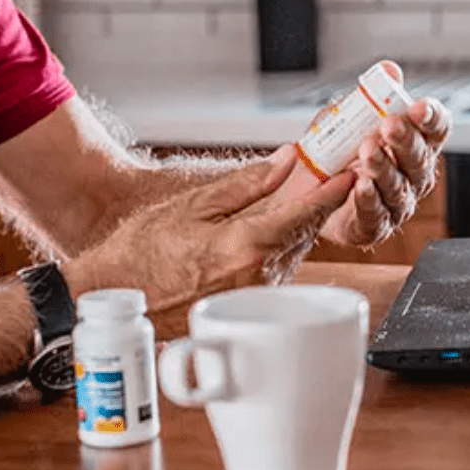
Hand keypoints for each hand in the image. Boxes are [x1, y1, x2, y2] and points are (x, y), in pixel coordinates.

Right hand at [63, 146, 354, 312]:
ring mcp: (255, 297)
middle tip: (333, 172)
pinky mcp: (248, 308)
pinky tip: (271, 230)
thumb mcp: (192, 206)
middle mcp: (258, 277)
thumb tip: (285, 162)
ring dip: (299, 225)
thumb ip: (245, 185)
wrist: (116, 298)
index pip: (304, 214)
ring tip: (304, 195)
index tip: (354, 172)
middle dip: (318, 204)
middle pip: (305, 233)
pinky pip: (276, 270)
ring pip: (292, 252)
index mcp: (245, 247)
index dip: (333, 191)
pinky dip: (280, 246)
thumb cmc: (143, 250)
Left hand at [319, 98, 451, 247]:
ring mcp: (396, 202)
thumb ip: (368, 96)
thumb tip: (389, 69)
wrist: (307, 190)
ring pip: (399, 187)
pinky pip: (376, 213)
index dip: (432, 118)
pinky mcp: (374, 225)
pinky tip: (361, 186)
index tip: (420, 106)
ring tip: (367, 152)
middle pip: (419, 158)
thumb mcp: (347, 117)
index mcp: (414, 143)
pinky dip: (369, 199)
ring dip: (384, 167)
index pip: (435, 129)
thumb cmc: (337, 151)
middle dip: (405, 140)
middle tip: (390, 125)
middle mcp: (412, 174)